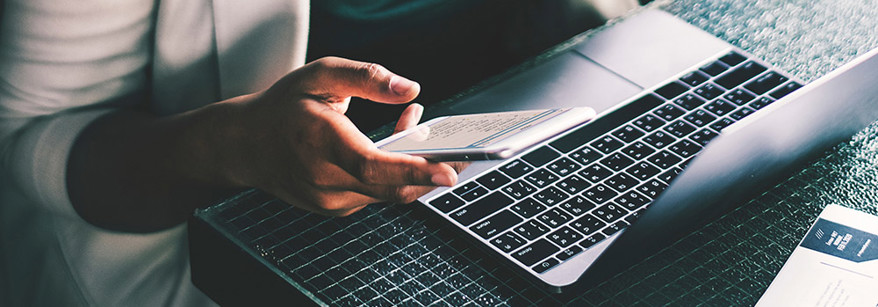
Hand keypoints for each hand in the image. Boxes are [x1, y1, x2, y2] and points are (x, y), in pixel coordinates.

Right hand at [226, 57, 459, 215]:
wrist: (245, 146)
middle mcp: (324, 179)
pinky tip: (400, 148)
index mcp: (319, 142)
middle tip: (465, 156)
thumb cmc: (283, 107)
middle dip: (432, 174)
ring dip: (414, 169)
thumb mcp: (320, 75)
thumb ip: (366, 78)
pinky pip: (377, 194)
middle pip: (391, 187)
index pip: (372, 165)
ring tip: (427, 136)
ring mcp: (330, 200)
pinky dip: (395, 175)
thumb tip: (410, 89)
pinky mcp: (337, 208)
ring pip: (388, 193)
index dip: (413, 170)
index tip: (447, 172)